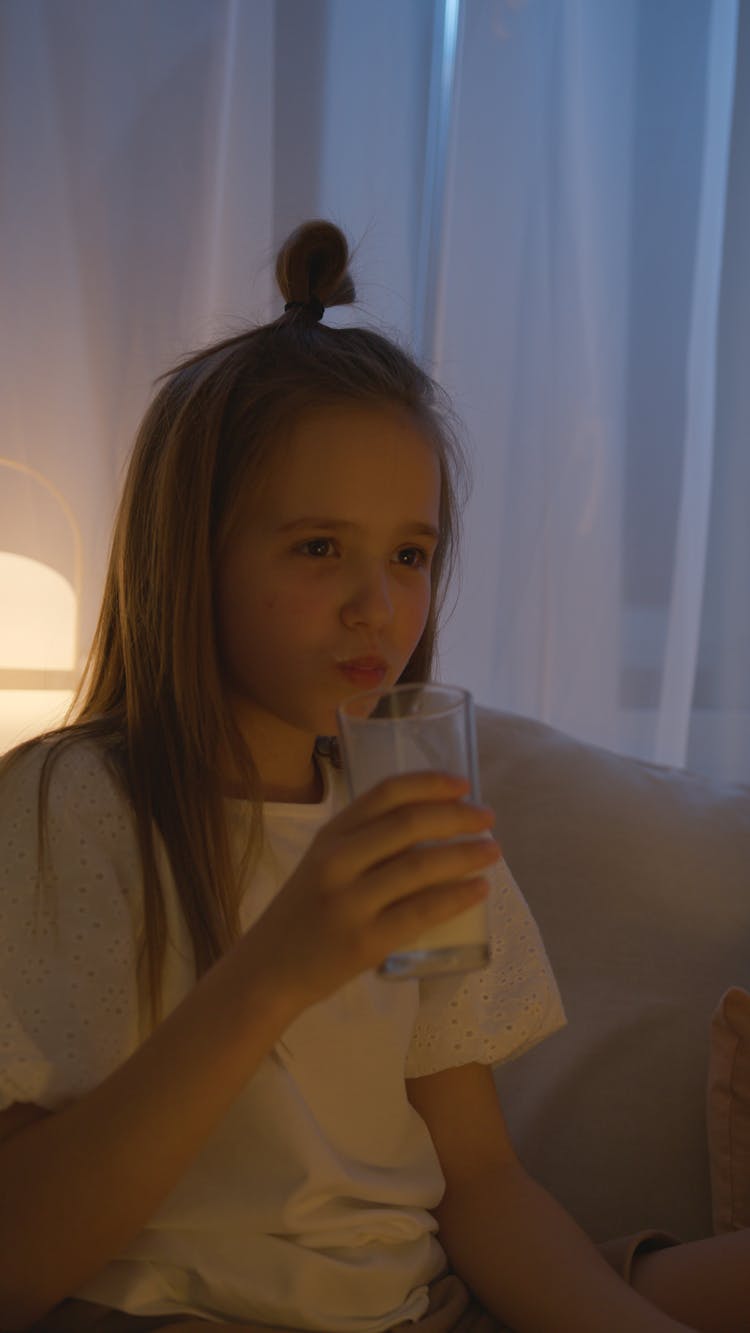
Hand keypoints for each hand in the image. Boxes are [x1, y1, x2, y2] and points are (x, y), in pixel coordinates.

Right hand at [245, 771, 499, 1012]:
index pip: (385, 793)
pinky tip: (479, 889)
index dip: (429, 783)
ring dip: (465, 854)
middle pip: (409, 824)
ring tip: (493, 851)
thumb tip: (436, 825)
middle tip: (488, 818)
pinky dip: (456, 897)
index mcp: (330, 835)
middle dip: (458, 816)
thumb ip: (366, 843)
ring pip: (420, 867)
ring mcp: (349, 901)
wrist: (269, 969)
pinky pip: (421, 912)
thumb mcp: (324, 863)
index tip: (464, 784)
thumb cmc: (306, 911)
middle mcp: (337, 861)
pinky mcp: (364, 941)